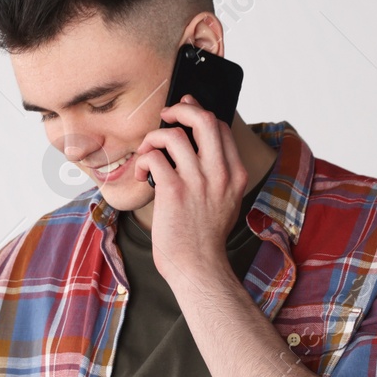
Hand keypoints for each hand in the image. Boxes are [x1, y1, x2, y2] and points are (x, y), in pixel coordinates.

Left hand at [132, 94, 247, 285]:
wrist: (198, 267)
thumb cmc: (204, 239)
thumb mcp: (225, 202)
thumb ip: (218, 177)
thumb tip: (199, 153)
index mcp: (235, 174)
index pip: (221, 128)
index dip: (199, 114)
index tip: (183, 115)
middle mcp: (220, 173)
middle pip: (204, 119)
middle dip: (181, 110)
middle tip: (165, 116)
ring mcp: (198, 181)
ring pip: (174, 135)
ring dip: (153, 138)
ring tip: (147, 154)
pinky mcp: (174, 191)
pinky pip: (154, 157)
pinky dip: (143, 160)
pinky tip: (141, 174)